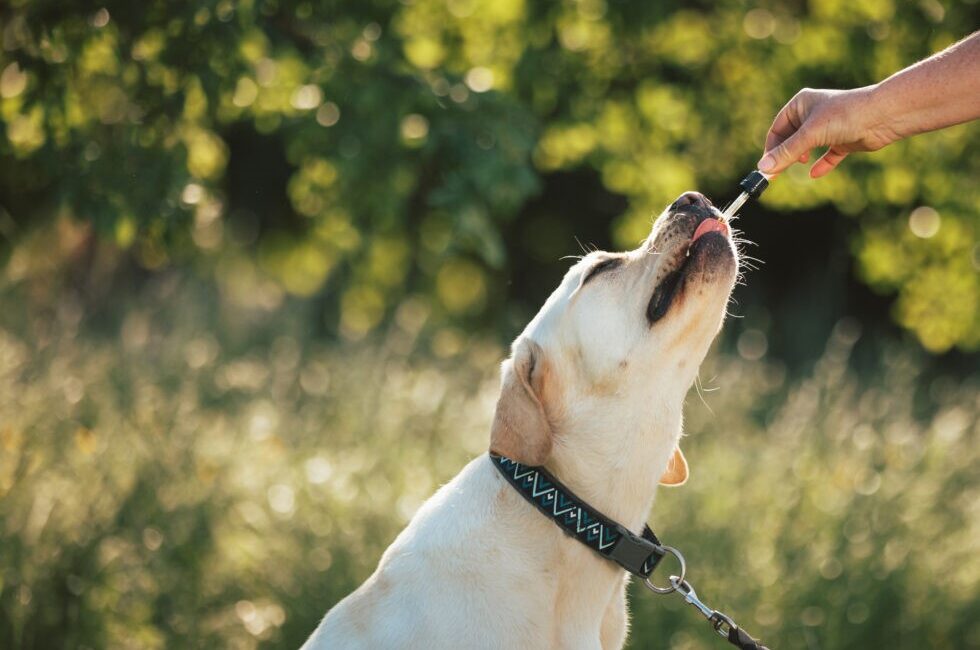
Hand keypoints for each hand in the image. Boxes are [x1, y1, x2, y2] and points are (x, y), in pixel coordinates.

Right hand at [758, 87, 898, 177]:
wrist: (884, 115)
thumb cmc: (845, 115)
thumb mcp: (810, 135)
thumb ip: (786, 153)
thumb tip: (763, 169)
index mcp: (801, 104)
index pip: (777, 129)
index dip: (771, 148)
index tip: (767, 167)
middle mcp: (812, 114)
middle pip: (790, 139)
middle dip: (785, 155)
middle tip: (778, 173)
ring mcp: (828, 128)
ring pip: (807, 147)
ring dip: (801, 158)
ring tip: (801, 164)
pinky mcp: (843, 140)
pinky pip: (827, 155)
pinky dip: (821, 165)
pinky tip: (815, 174)